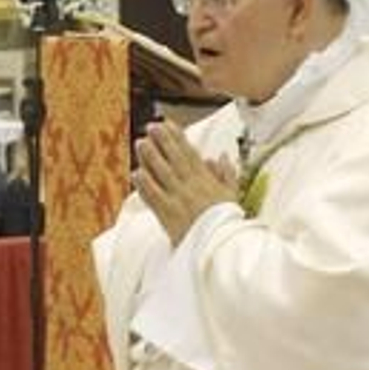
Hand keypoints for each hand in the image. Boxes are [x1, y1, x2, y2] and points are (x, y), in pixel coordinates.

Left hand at [133, 121, 236, 244]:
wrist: (220, 246)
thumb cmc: (225, 222)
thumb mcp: (232, 196)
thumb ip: (226, 175)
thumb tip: (218, 157)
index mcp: (206, 181)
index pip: (190, 153)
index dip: (178, 137)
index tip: (168, 123)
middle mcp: (191, 187)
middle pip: (174, 159)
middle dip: (163, 141)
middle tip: (151, 126)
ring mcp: (178, 200)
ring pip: (162, 174)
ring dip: (150, 158)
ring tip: (140, 143)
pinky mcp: (168, 216)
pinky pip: (154, 198)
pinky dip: (145, 185)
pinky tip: (136, 173)